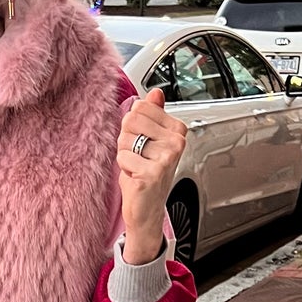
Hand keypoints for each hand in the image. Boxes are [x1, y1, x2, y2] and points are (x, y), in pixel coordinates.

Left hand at [117, 88, 186, 261]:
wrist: (147, 209)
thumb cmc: (147, 174)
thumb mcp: (150, 139)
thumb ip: (152, 115)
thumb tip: (156, 93)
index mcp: (177, 129)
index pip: (140, 107)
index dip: (132, 126)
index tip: (143, 142)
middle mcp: (176, 142)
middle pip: (131, 120)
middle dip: (127, 139)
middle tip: (138, 156)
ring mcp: (167, 157)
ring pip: (125, 139)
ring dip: (125, 155)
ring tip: (137, 167)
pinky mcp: (153, 172)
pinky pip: (123, 157)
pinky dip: (124, 168)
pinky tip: (136, 177)